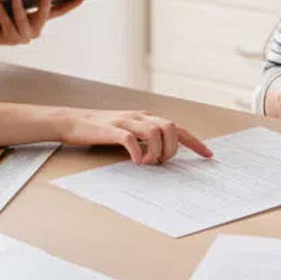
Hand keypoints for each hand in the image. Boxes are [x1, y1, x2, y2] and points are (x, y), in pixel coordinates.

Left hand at [0, 0, 85, 45]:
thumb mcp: (14, 1)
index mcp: (40, 20)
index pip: (60, 11)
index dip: (72, 3)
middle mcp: (35, 30)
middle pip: (44, 16)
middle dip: (45, 3)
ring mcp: (23, 37)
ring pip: (23, 21)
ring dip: (19, 8)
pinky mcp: (9, 39)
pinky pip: (8, 25)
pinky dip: (3, 14)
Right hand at [57, 108, 212, 164]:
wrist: (72, 122)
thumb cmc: (101, 130)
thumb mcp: (129, 131)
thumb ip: (145, 139)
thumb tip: (163, 156)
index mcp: (146, 117)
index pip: (178, 128)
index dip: (194, 141)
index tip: (208, 155)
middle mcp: (139, 116)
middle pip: (171, 127)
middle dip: (173, 148)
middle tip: (163, 163)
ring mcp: (125, 121)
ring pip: (155, 131)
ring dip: (158, 151)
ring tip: (149, 163)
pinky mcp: (111, 129)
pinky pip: (130, 139)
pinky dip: (138, 151)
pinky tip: (137, 162)